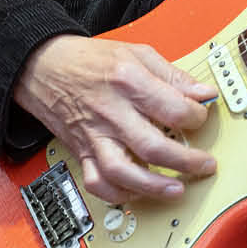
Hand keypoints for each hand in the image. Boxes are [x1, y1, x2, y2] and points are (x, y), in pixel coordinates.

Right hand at [12, 35, 217, 203]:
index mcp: (128, 82)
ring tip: (176, 190)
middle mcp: (110, 112)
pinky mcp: (81, 151)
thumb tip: (203, 94)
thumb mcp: (137, 53)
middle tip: (205, 165)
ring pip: (122, 172)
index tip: (201, 118)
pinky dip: (117, 194)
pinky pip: (96, 182)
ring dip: (152, 187)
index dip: (196, 117)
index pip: (172, 109)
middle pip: (151, 146)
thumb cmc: (89, 60)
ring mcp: (94, 135)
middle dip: (185, 161)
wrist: (42, 66)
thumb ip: (173, 75)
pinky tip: (137, 192)